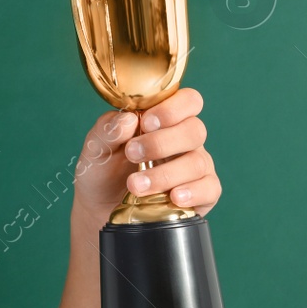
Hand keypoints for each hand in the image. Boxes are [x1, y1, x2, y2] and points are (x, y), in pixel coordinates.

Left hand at [70, 86, 219, 229]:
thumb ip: (108, 130)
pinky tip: (173, 197)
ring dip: (165, 173)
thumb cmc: (103, 168)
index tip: (146, 122)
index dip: (172, 108)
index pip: (188, 101)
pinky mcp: (202, 193)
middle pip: (194, 130)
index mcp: (163, 119)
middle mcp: (185, 139)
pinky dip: (192, 192)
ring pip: (197, 162)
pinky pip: (209, 189)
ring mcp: (196, 166)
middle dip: (162, 143)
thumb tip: (128, 119)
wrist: (101, 207)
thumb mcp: (96, 146)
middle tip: (132, 153)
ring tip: (135, 185)